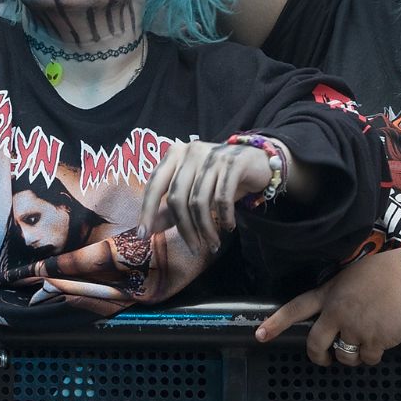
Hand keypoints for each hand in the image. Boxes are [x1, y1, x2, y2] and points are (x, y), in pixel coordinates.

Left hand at [138, 139, 273, 256]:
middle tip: (194, 248)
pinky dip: (224, 217)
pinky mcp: (233, 162)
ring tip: (212, 243)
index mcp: (174, 154)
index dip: (147, 211)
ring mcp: (212, 155)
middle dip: (184, 228)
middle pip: (177, 197)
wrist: (257, 162)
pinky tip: (228, 227)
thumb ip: (170, 209)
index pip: (155, 185)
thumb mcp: (193, 193)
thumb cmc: (219, 179)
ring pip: (200, 201)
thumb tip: (149, 230)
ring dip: (206, 228)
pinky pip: (222, 197)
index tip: (143, 235)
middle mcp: (190, 151)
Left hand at [255, 247, 400, 367]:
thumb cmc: (390, 272)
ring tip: (366, 341)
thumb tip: (335, 312)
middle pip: (315, 344)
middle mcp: (337, 312)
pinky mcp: (373, 341)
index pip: (296, 308)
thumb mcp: (354, 275)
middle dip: (319, 357)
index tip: (260, 335)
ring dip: (353, 356)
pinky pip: (367, 359)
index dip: (276, 323)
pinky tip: (383, 340)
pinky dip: (374, 355)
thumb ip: (339, 294)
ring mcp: (354, 328)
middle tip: (326, 359)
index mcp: (330, 293)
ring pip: (344, 356)